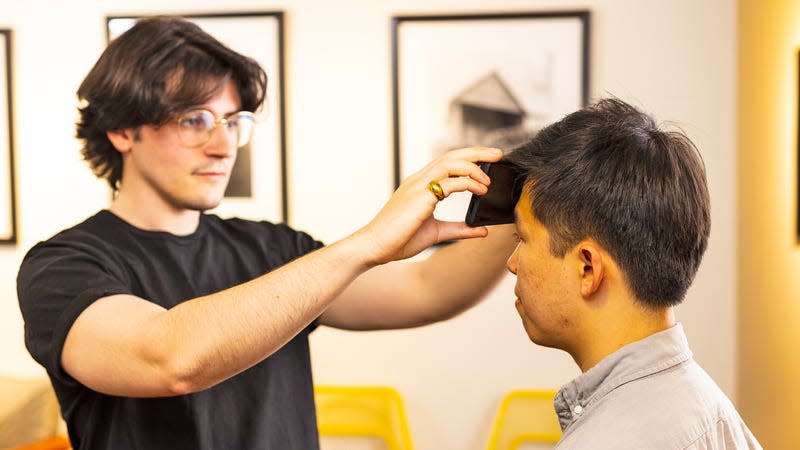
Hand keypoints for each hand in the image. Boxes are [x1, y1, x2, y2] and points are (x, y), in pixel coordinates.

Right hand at [354, 146, 503, 264]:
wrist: (374, 247)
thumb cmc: (399, 240)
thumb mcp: (437, 233)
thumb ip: (460, 229)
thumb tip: (482, 230)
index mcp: (420, 185)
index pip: (447, 162)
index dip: (468, 158)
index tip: (487, 161)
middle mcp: (419, 180)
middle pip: (451, 155)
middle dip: (477, 152)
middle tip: (498, 154)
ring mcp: (418, 186)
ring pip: (450, 162)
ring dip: (473, 166)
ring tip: (488, 179)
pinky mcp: (420, 197)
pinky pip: (449, 182)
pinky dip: (468, 183)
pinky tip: (480, 190)